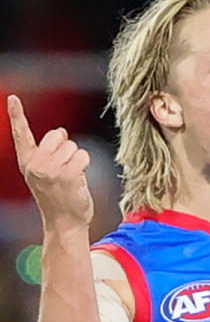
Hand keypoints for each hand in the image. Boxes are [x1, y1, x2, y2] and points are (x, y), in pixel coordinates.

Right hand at [8, 95, 93, 230]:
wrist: (64, 223)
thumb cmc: (58, 198)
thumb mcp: (46, 174)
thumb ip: (49, 153)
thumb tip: (61, 132)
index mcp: (27, 162)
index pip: (21, 134)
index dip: (17, 115)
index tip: (13, 98)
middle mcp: (35, 164)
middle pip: (58, 135)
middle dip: (66, 147)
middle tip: (64, 169)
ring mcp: (49, 169)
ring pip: (73, 146)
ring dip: (77, 159)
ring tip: (71, 178)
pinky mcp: (66, 174)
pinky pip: (83, 156)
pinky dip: (85, 164)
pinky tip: (78, 180)